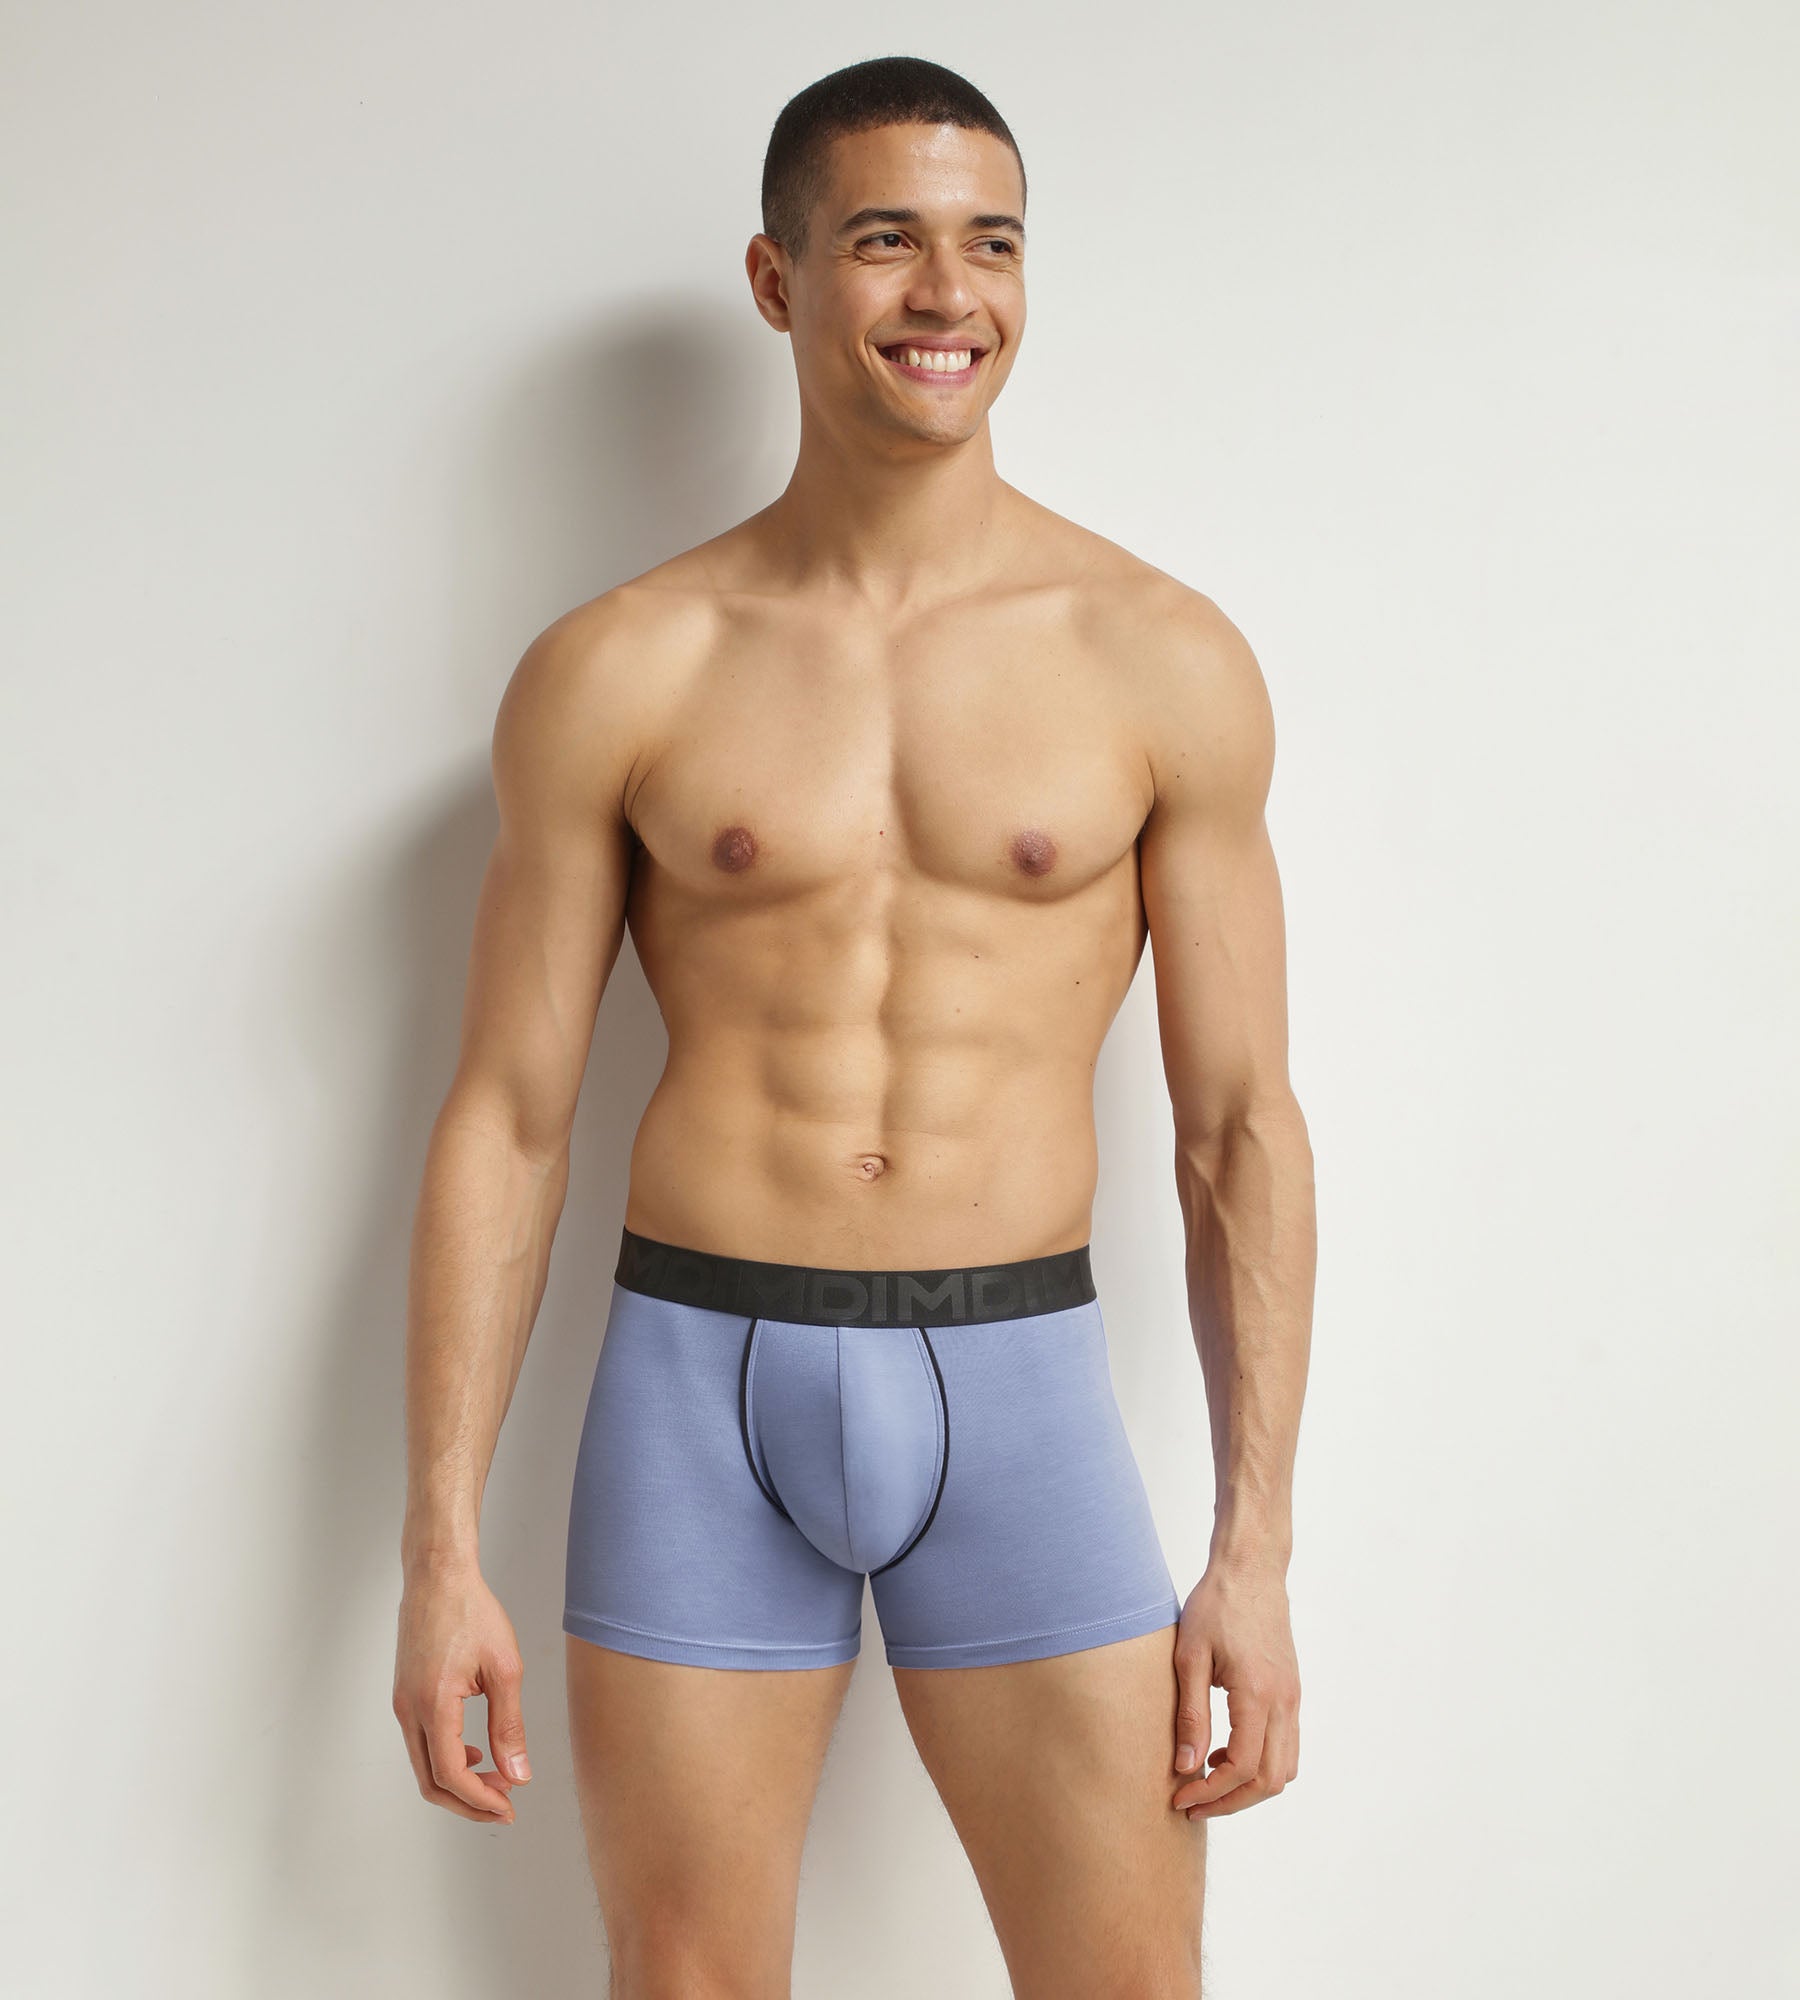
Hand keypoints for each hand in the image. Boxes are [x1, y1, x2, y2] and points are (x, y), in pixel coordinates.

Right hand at [393, 1560, 530, 1823]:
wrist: (438, 1576)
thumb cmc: (472, 1612)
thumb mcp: (504, 1668)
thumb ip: (510, 1725)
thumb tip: (518, 1774)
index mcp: (432, 1704)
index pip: (451, 1774)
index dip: (480, 1800)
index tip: (509, 1807)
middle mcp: (409, 1710)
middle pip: (431, 1782)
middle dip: (468, 1802)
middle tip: (505, 1804)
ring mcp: (402, 1704)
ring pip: (424, 1765)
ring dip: (458, 1782)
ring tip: (497, 1779)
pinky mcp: (405, 1696)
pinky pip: (422, 1743)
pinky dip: (447, 1759)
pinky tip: (477, 1752)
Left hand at [1169, 1557, 1299, 1817]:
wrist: (1252, 1569)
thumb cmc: (1217, 1605)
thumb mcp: (1189, 1656)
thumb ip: (1190, 1714)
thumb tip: (1185, 1767)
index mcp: (1258, 1693)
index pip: (1243, 1768)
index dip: (1212, 1794)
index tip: (1181, 1799)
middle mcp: (1284, 1702)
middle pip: (1270, 1780)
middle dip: (1231, 1802)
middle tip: (1192, 1803)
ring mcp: (1293, 1698)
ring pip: (1284, 1768)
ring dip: (1249, 1786)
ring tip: (1207, 1778)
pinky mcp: (1292, 1692)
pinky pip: (1286, 1745)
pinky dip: (1260, 1763)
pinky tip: (1225, 1751)